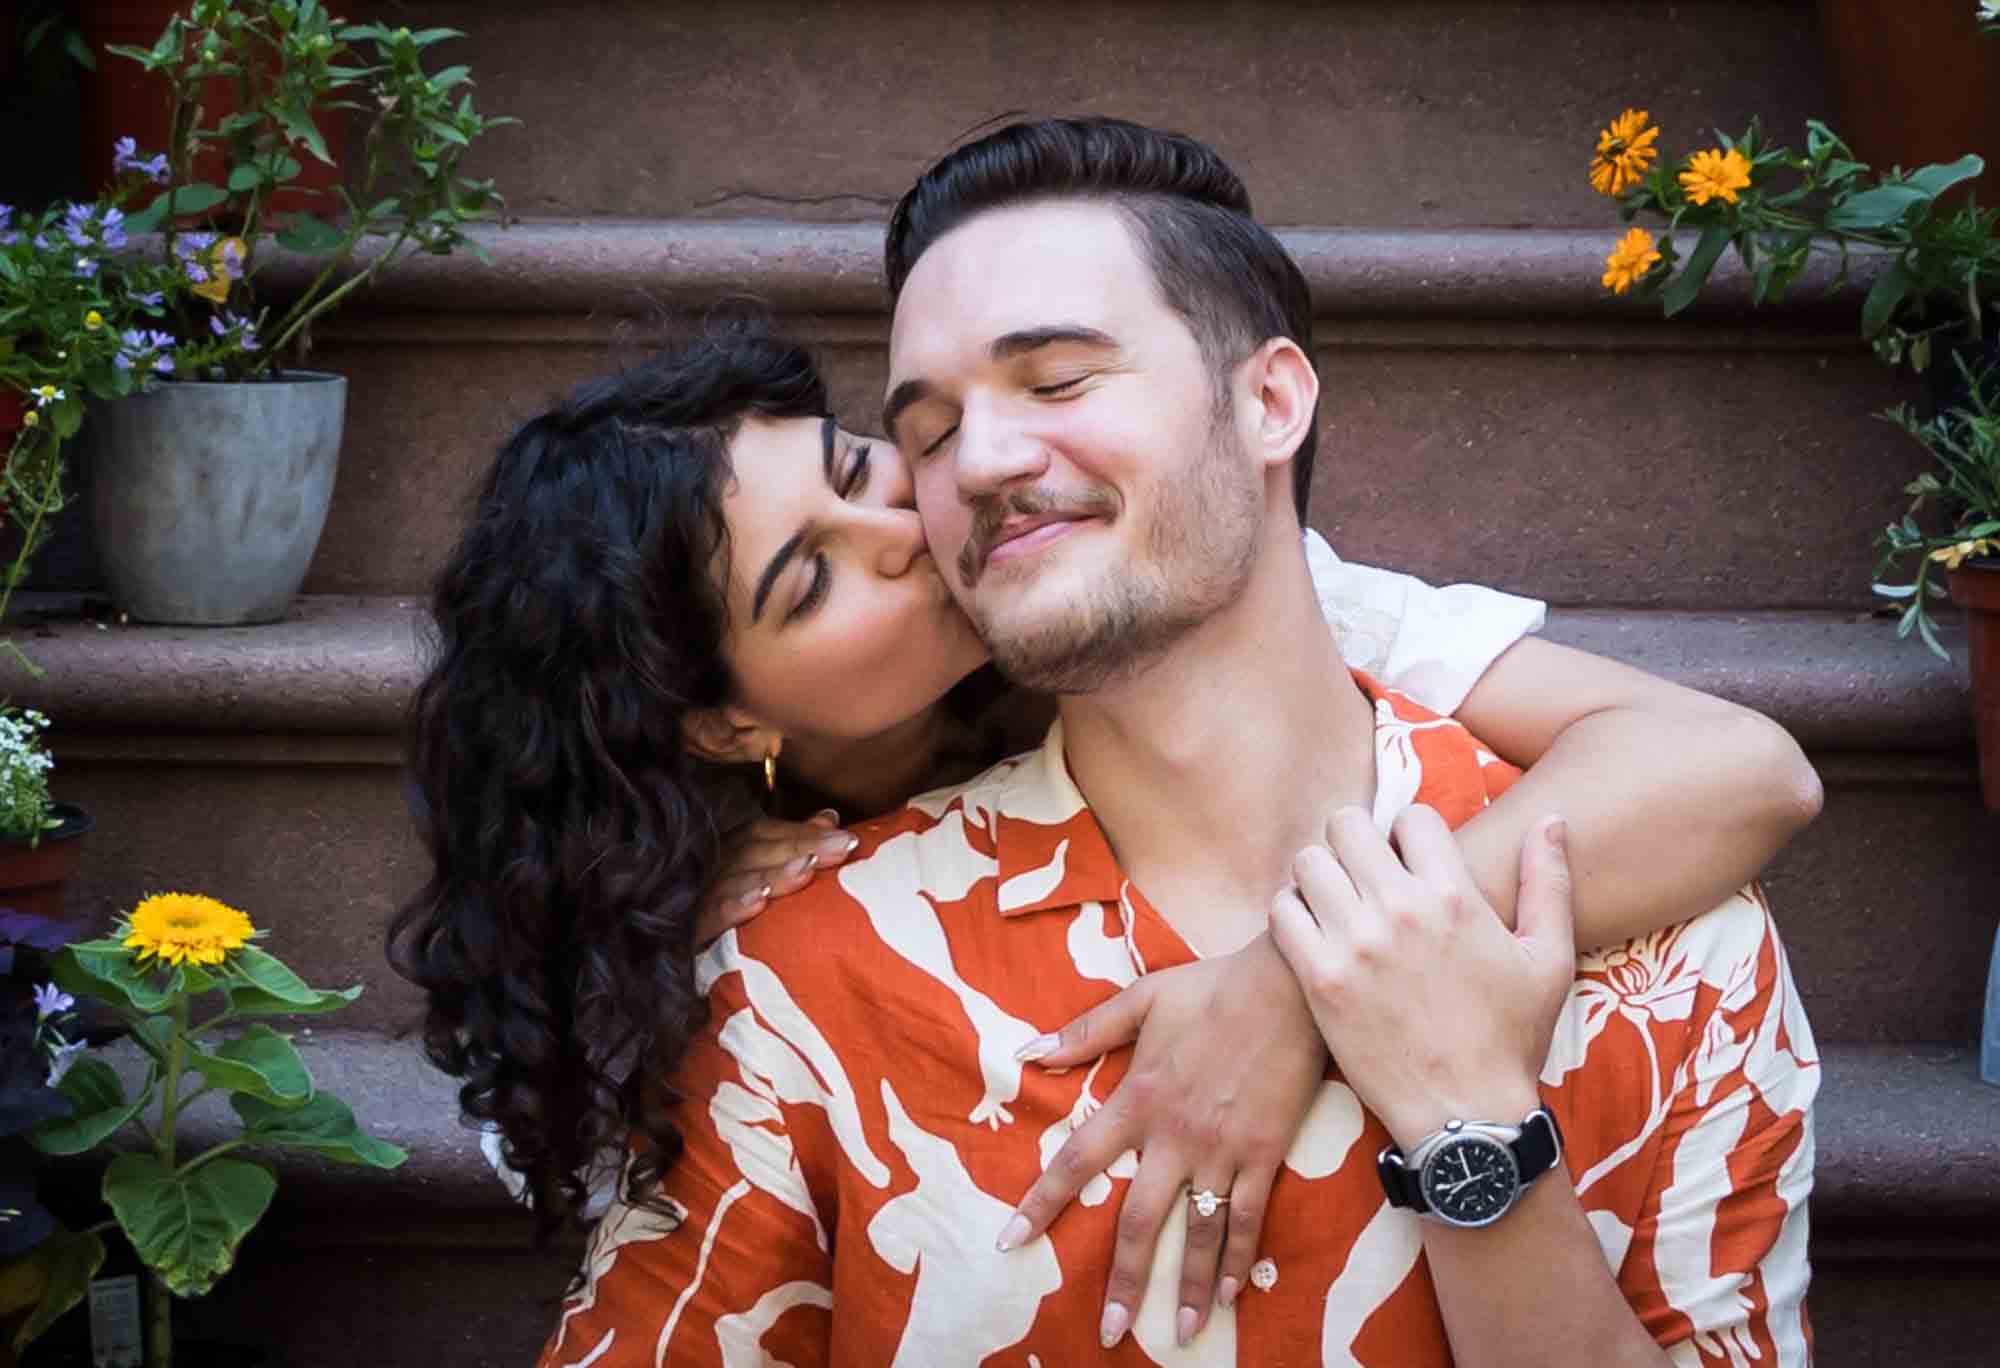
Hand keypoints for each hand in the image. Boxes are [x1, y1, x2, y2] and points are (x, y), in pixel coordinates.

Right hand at [694, 813, 859, 946]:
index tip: (848, 839)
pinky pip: (708, 917)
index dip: (804, 832)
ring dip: (773, 874)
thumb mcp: (767, 881)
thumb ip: (796, 847)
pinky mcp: (688, 932)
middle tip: (841, 848)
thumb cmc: (734, 919)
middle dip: (800, 847)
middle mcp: (709, 870)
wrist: (679, 970)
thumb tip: (829, 819)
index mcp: (726, 854)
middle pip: (752, 850)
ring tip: (808, 870)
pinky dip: (733, 907)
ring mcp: (695, 899)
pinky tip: (759, 903)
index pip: (763, 832)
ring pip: (735, 880)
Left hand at [998, 936, 1326, 1348]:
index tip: (1011, 1241)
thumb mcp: (1142, 1000)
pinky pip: (1250, 1219)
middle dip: (1124, 1281)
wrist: (1288, 988)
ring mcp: (1222, 1152)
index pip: (1077, 1160)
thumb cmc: (1211, 989)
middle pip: (1140, 1221)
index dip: (1042, 1203)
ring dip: (1190, 1288)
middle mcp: (1174, 1137)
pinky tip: (1233, 1296)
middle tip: (1111, 1331)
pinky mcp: (1264, 1156)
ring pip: (1200, 1234)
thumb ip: (1085, 1032)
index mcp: (1138, 1100)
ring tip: (1182, 1335)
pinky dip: (1240, 1260)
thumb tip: (1027, 1050)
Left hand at [1268, 806, 1573, 1149]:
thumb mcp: (1549, 960)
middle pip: (1347, 824)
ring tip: (1334, 901)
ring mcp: (1355, 943)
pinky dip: (1291, 914)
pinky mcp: (1319, 979)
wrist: (1467, 1117)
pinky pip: (1281, 912)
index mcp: (1457, 896)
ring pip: (1308, 861)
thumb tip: (1549, 820)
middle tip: (1362, 874)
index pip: (1412, 816)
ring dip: (1318, 875)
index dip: (1409, 834)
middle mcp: (1402, 910)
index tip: (1408, 863)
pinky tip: (1312, 934)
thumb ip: (1548, 882)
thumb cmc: (1512, 1039)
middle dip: (1355, 842)